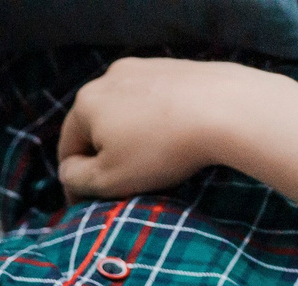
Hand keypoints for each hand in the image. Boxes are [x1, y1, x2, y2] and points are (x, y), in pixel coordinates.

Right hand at [57, 58, 279, 203]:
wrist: (229, 109)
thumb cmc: (161, 149)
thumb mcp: (107, 180)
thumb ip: (75, 179)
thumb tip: (70, 171)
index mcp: (85, 103)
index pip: (68, 151)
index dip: (77, 184)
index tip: (91, 206)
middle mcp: (109, 78)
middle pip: (96, 128)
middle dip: (106, 156)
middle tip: (126, 183)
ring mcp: (144, 68)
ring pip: (126, 113)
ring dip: (132, 138)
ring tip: (155, 161)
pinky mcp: (175, 67)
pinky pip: (155, 102)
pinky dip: (158, 122)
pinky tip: (176, 138)